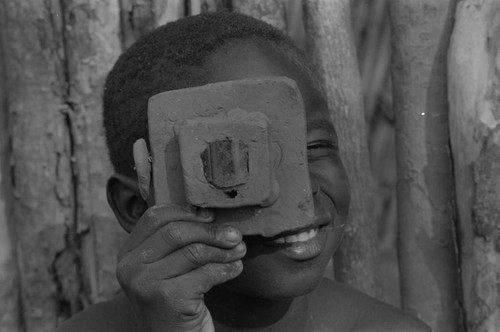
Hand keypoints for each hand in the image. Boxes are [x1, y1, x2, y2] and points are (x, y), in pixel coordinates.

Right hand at [116, 204, 244, 331]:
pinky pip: (205, 273)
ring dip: (223, 250)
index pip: (155, 217)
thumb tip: (208, 212)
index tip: (211, 215)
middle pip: (176, 232)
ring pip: (194, 252)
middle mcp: (130, 267)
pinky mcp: (166, 298)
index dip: (186, 212)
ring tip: (239, 250)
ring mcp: (145, 283)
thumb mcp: (167, 268)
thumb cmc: (175, 302)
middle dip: (211, 231)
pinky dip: (226, 269)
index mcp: (128, 253)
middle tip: (235, 234)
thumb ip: (176, 242)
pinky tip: (235, 269)